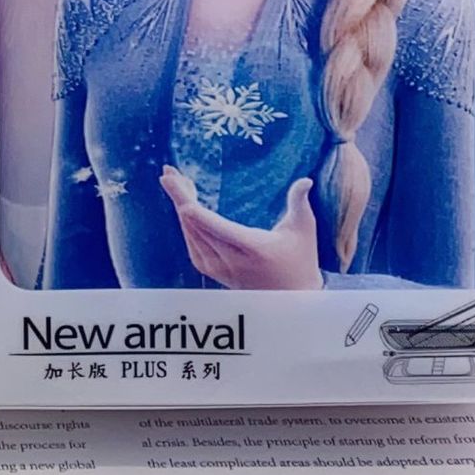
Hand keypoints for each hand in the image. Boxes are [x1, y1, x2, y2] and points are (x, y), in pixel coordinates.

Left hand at [159, 166, 322, 289]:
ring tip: (178, 185)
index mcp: (252, 247)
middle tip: (169, 173)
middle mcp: (232, 260)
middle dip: (179, 196)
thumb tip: (305, 179)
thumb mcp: (304, 230)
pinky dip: (186, 227)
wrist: (296, 301)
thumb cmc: (301, 261)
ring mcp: (222, 270)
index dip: (184, 199)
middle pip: (194, 224)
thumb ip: (299, 202)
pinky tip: (186, 211)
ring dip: (181, 209)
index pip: (208, 223)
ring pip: (191, 236)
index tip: (170, 178)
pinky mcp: (217, 275)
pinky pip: (193, 248)